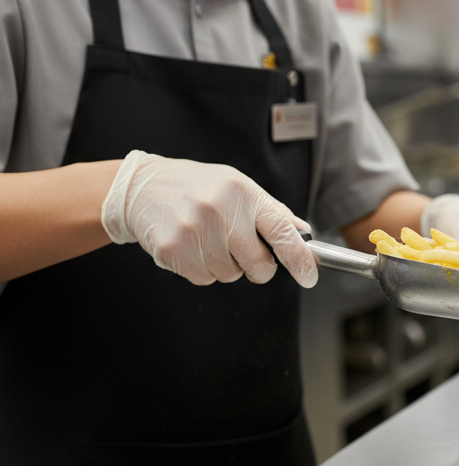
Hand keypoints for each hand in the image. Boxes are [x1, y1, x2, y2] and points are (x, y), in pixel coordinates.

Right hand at [101, 150, 316, 287]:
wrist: (141, 187)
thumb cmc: (197, 187)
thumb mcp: (238, 186)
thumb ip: (272, 212)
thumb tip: (303, 234)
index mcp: (243, 192)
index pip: (282, 232)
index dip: (299, 259)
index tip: (309, 276)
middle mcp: (220, 210)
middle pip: (258, 264)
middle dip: (258, 267)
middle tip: (243, 250)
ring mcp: (194, 231)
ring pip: (230, 275)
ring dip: (226, 266)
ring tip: (208, 239)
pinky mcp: (172, 250)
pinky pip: (204, 278)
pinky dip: (202, 269)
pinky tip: (192, 245)